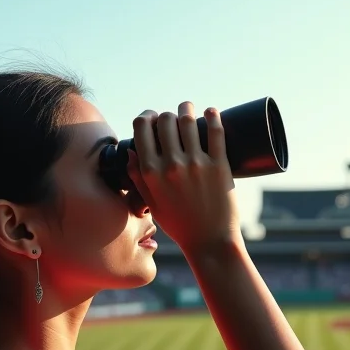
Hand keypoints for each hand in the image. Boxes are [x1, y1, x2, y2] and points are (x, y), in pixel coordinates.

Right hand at [127, 102, 242, 252]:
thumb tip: (131, 152)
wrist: (209, 242)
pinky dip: (213, 116)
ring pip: (188, 120)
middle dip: (167, 114)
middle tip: (173, 118)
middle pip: (165, 120)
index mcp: (151, 173)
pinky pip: (216, 132)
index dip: (146, 117)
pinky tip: (210, 112)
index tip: (152, 118)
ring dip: (187, 108)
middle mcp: (171, 165)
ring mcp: (196, 164)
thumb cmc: (179, 224)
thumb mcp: (151, 203)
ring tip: (189, 108)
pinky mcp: (219, 166)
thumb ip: (138, 177)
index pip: (142, 128)